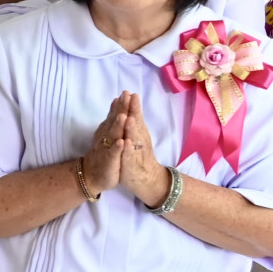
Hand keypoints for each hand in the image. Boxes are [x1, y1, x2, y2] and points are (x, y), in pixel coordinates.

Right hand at [84, 99, 129, 195]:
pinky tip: (122, 142)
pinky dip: (117, 147)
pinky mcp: (109, 161)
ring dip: (117, 126)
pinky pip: (113, 153)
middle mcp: (106, 137)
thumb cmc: (103, 154)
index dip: (120, 104)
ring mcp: (107, 148)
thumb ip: (112, 118)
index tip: (126, 92)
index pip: (114, 115)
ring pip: (112, 135)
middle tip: (125, 96)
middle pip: (114, 121)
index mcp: (107, 130)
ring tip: (124, 116)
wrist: (91, 175)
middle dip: (120, 109)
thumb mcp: (107, 134)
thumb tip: (116, 101)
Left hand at [110, 90, 170, 205]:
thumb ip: (132, 124)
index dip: (132, 105)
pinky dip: (128, 149)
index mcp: (138, 133)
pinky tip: (126, 142)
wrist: (146, 179)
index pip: (135, 117)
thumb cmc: (138, 156)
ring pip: (133, 138)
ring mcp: (135, 152)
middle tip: (132, 97)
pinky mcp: (130, 164)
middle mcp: (139, 140)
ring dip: (131, 128)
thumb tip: (128, 108)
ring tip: (129, 117)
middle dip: (133, 111)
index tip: (129, 92)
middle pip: (136, 124)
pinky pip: (129, 156)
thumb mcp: (134, 138)